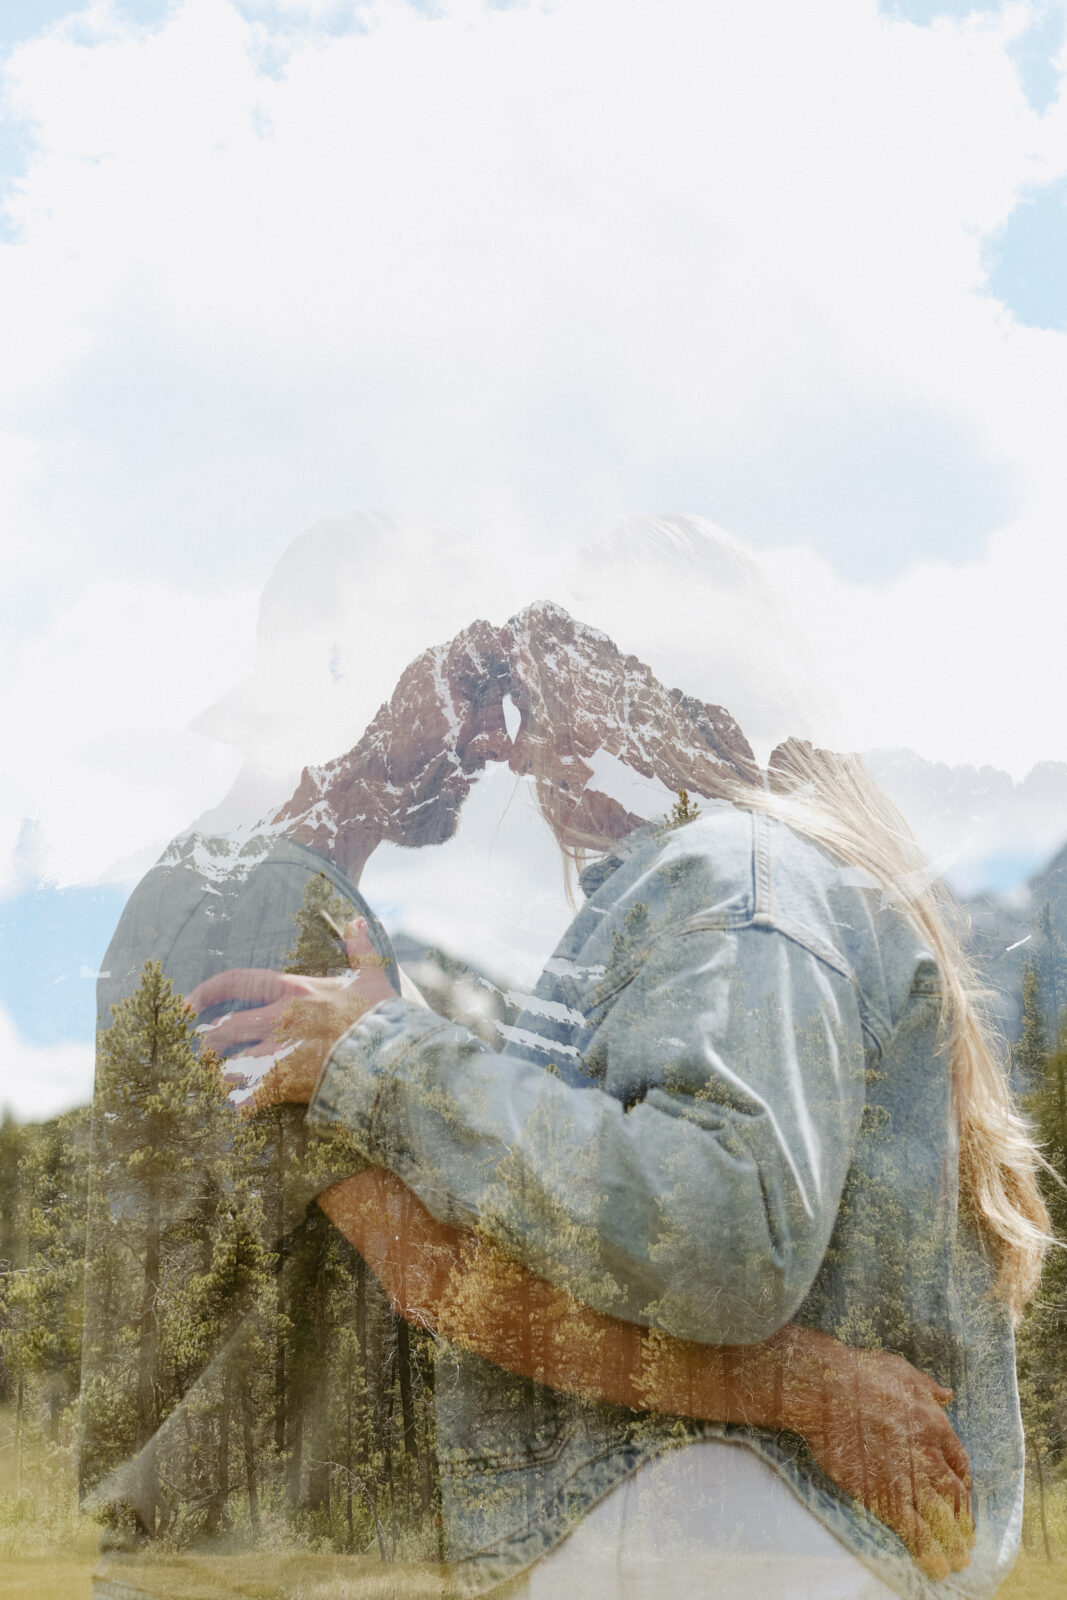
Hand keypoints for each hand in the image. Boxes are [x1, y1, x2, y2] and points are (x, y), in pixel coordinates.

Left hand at [187, 920, 397, 1114]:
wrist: (393, 1057)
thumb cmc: (382, 1018)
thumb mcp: (372, 977)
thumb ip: (360, 948)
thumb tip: (354, 920)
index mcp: (293, 990)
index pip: (236, 981)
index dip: (206, 992)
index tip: (187, 1004)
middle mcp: (278, 1019)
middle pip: (223, 1031)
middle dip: (206, 1044)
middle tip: (200, 1055)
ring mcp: (278, 1053)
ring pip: (228, 1067)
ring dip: (220, 1077)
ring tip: (215, 1085)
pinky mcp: (284, 1085)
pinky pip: (246, 1100)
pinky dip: (238, 1108)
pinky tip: (235, 1113)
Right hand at [784, 1332, 972, 1578]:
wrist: (825, 1389)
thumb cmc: (860, 1373)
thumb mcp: (902, 1371)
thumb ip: (929, 1388)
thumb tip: (948, 1394)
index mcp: (936, 1425)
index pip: (960, 1464)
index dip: (962, 1485)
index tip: (961, 1497)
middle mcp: (929, 1455)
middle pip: (955, 1496)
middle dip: (963, 1520)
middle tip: (965, 1538)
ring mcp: (908, 1478)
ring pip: (940, 1519)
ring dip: (953, 1543)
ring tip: (957, 1561)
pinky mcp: (884, 1496)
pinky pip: (914, 1531)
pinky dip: (928, 1551)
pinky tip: (935, 1566)